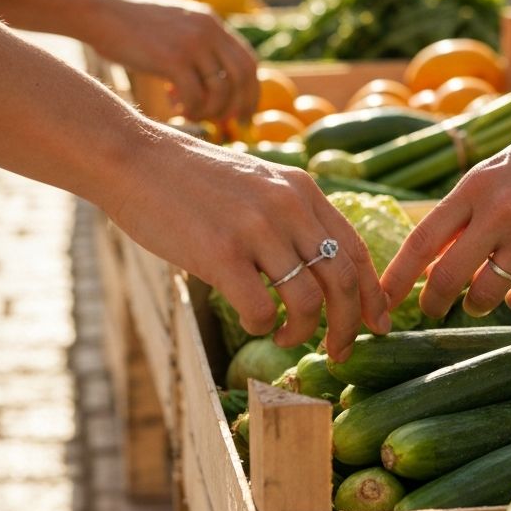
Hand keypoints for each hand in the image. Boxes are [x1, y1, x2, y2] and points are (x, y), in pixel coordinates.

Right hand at [86, 0, 258, 122]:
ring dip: (212, 111)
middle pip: (243, 76)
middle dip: (242, 106)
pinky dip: (192, 111)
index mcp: (211, 22)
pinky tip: (178, 111)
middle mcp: (207, 30)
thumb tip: (215, 84)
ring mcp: (191, 43)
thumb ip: (197, 47)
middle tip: (232, 124)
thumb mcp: (174, 27)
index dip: (252, 90)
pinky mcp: (172, 59)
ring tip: (194, 115)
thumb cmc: (131, 26)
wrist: (98, 12)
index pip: (248, 60)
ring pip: (221, 90)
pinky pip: (196, 97)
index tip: (246, 112)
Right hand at [109, 125, 390, 359]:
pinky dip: (262, 326)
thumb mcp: (258, 183)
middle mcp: (288, 207)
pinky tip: (252, 323)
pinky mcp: (220, 253)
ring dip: (303, 332)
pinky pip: (261, 309)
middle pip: (342, 281)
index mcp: (303, 191)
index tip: (377, 323)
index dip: (373, 294)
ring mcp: (256, 229)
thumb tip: (321, 268)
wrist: (133, 159)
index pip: (357, 251)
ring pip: (308, 301)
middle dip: (348, 326)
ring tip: (287, 337)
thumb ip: (292, 215)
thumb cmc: (192, 181)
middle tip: (341, 352)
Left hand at [381, 93, 510, 319]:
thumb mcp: (505, 166)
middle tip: (431, 313)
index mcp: (478, 185)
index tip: (380, 300)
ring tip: (480, 300)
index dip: (396, 277)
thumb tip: (438, 250)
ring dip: (478, 304)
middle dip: (432, 304)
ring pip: (487, 293)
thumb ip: (472, 206)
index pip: (422, 240)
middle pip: (446, 277)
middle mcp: (500, 211)